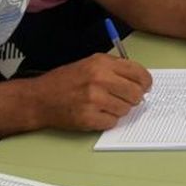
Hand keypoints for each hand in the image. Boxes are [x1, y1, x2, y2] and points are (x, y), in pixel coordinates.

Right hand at [29, 53, 151, 130]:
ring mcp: (93, 99)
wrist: (40, 98)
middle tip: (127, 99)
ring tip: (105, 105)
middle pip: (136, 93)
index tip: (146, 86)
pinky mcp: (88, 117)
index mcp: (102, 63)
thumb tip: (140, 79)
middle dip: (135, 98)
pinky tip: (97, 113)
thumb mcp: (90, 63)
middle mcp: (99, 79)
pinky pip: (112, 122)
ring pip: (126, 109)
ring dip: (120, 109)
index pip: (138, 73)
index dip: (146, 82)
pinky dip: (108, 120)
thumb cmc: (66, 80)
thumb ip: (114, 68)